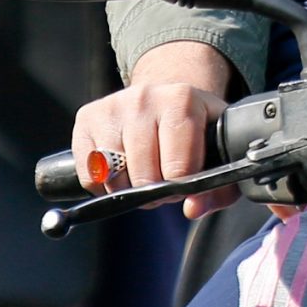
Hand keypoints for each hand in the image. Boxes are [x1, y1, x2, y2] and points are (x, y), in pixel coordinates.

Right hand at [69, 40, 237, 216]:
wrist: (164, 98)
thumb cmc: (194, 129)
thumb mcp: (218, 150)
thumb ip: (218, 188)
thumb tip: (192, 209)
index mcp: (182, 99)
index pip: (178, 169)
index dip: (182, 187)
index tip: (184, 181)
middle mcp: (144, 98)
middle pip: (144, 177)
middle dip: (156, 191)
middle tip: (163, 179)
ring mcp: (112, 107)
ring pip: (115, 178)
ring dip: (129, 189)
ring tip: (143, 174)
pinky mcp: (87, 118)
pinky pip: (90, 176)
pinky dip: (103, 185)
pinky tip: (121, 171)